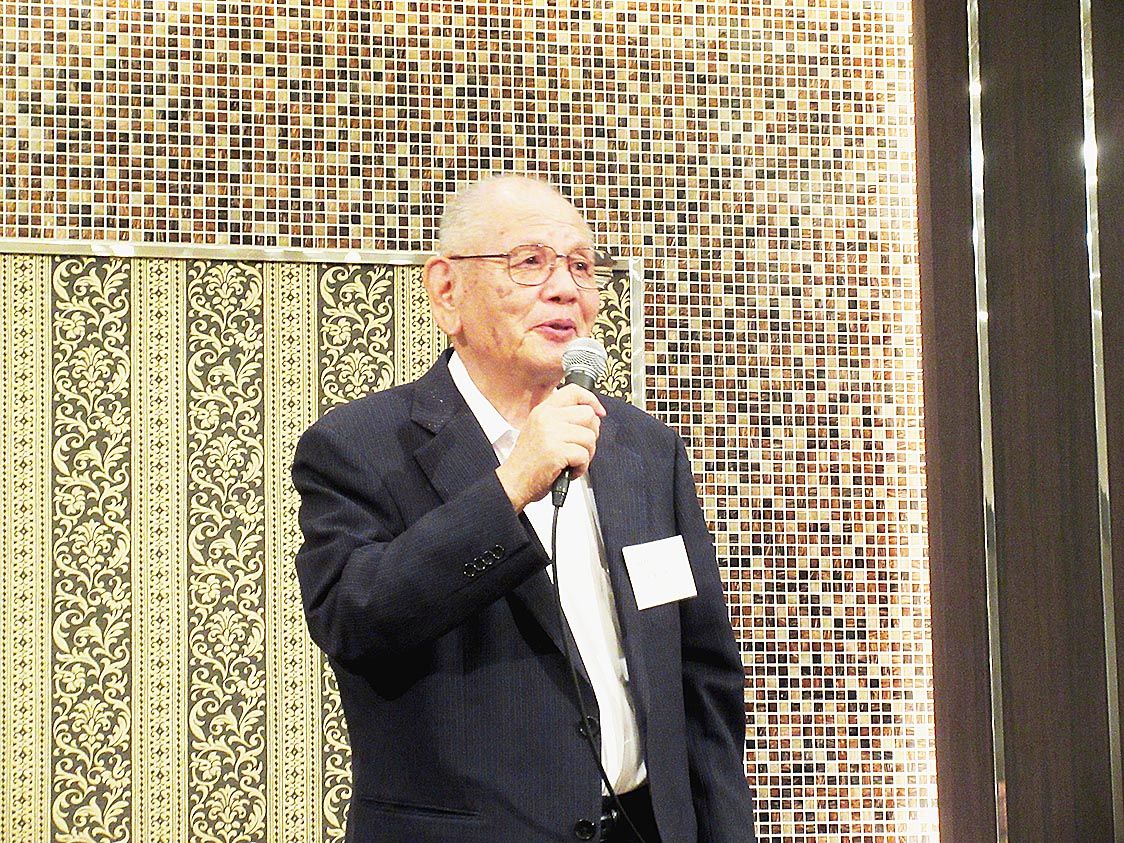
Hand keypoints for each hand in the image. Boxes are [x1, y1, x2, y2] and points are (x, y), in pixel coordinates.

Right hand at [495, 384, 606, 511]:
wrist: (513, 482)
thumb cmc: (528, 462)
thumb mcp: (540, 430)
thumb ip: (561, 419)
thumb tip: (591, 415)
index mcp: (543, 410)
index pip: (574, 391)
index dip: (591, 400)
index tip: (599, 412)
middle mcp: (546, 418)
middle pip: (588, 414)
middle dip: (591, 433)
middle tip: (580, 446)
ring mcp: (551, 433)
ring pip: (589, 436)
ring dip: (587, 453)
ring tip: (573, 461)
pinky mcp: (556, 451)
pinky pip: (584, 455)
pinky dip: (581, 467)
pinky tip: (569, 470)